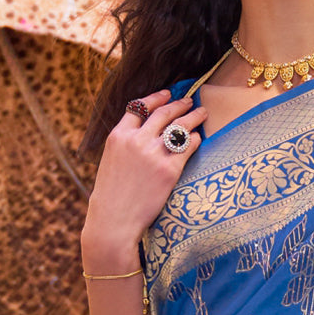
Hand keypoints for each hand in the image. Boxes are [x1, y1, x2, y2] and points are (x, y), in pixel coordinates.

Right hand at [81, 90, 207, 269]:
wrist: (114, 221)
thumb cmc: (112, 196)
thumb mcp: (111, 161)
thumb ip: (126, 143)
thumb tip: (143, 133)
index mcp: (118, 136)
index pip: (140, 107)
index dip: (156, 98)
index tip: (167, 93)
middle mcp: (136, 140)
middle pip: (163, 113)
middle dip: (179, 104)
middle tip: (190, 101)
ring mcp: (153, 154)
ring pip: (179, 126)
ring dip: (193, 116)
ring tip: (202, 112)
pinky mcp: (169, 170)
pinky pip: (188, 147)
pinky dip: (195, 139)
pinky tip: (199, 138)